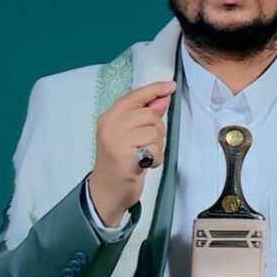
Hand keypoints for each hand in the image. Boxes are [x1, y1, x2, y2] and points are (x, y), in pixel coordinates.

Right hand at [88, 80, 175, 226]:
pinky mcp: (126, 158)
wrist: (107, 191)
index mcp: (109, 117)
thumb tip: (162, 98)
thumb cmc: (119, 161)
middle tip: (146, 144)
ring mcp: (117, 141)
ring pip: (155, 132)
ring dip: (157, 146)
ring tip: (144, 155)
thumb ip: (143, 115)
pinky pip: (155, 150)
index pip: (134, 96)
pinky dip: (156, 158)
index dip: (154, 90)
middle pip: (149, 115)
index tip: (170, 86)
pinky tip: (145, 165)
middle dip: (156, 130)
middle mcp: (111, 126)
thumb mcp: (127, 134)